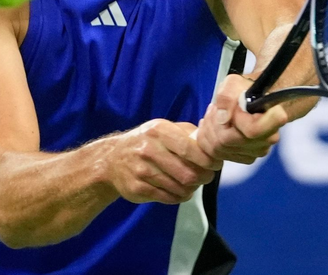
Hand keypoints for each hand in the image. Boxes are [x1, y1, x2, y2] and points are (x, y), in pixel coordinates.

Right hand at [106, 119, 221, 204]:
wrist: (112, 159)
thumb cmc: (146, 142)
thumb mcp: (163, 128)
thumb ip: (188, 132)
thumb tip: (212, 141)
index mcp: (159, 130)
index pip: (190, 149)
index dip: (208, 160)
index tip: (215, 164)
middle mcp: (149, 150)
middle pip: (188, 173)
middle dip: (204, 177)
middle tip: (206, 176)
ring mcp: (142, 171)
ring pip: (180, 188)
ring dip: (192, 188)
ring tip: (193, 183)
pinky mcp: (138, 189)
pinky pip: (169, 198)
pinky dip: (180, 196)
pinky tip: (180, 190)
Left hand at [196, 74, 287, 163]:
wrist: (253, 99)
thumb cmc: (245, 90)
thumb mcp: (233, 83)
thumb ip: (227, 95)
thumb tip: (222, 117)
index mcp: (273, 118)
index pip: (252, 130)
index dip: (235, 120)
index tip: (232, 108)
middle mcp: (268, 139)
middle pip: (227, 142)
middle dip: (213, 124)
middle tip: (214, 109)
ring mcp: (257, 151)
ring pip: (220, 150)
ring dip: (210, 131)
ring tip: (214, 115)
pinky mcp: (246, 158)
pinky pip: (218, 156)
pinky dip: (210, 141)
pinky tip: (215, 127)